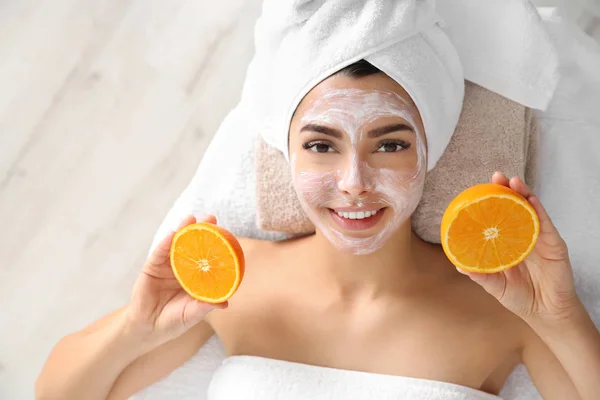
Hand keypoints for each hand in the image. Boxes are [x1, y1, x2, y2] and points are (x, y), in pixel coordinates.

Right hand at [126, 215, 225, 345]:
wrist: (148, 329)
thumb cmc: (173, 321)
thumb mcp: (191, 315)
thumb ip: (204, 307)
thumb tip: (225, 303)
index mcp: (196, 276)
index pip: (207, 256)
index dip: (216, 244)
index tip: (227, 233)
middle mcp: (183, 267)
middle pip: (193, 245)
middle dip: (202, 230)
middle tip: (211, 217)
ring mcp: (167, 266)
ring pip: (176, 244)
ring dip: (183, 229)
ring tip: (190, 218)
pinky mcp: (152, 267)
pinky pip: (159, 253)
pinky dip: (164, 243)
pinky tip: (171, 235)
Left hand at [458, 172, 580, 323]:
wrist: (546, 314)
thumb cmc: (520, 298)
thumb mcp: (494, 285)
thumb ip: (479, 274)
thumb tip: (458, 265)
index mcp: (509, 243)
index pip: (500, 217)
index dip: (492, 202)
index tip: (479, 189)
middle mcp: (525, 236)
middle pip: (516, 208)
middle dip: (507, 190)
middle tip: (497, 176)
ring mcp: (541, 239)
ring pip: (532, 211)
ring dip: (524, 194)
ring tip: (513, 181)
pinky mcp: (555, 245)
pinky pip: (546, 225)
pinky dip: (539, 211)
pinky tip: (531, 200)